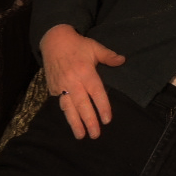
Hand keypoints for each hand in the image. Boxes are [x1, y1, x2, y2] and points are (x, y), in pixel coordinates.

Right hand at [40, 23, 125, 138]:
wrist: (53, 40)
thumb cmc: (77, 45)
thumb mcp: (94, 47)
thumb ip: (108, 56)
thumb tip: (123, 60)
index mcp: (86, 71)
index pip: (96, 92)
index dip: (102, 106)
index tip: (107, 120)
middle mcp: (73, 81)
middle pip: (82, 104)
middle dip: (89, 120)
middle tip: (95, 134)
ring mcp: (61, 86)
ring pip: (69, 107)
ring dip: (75, 122)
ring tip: (81, 135)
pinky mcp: (53, 88)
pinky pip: (60, 103)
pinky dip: (65, 114)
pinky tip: (71, 123)